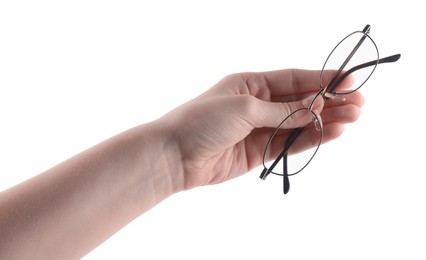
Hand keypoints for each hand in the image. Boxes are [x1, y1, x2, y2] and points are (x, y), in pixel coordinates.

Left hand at [159, 69, 363, 189]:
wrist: (176, 155)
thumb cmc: (203, 121)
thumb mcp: (245, 108)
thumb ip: (283, 111)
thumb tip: (315, 107)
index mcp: (251, 84)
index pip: (293, 78)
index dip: (322, 79)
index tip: (349, 80)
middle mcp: (258, 104)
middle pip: (301, 101)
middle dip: (330, 101)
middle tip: (359, 103)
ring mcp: (260, 129)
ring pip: (299, 123)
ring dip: (326, 121)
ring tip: (353, 118)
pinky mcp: (260, 151)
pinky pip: (290, 143)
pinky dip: (310, 139)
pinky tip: (331, 133)